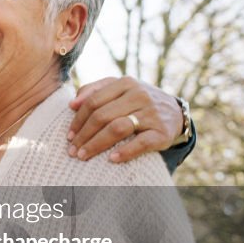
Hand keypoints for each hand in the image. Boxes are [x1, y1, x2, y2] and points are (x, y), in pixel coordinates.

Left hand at [67, 76, 182, 162]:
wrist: (175, 112)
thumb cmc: (138, 102)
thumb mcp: (120, 89)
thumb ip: (94, 90)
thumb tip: (72, 104)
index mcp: (125, 83)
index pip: (93, 101)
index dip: (78, 120)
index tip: (69, 135)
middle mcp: (139, 95)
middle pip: (102, 116)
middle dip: (83, 135)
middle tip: (72, 150)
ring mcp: (151, 113)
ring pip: (117, 128)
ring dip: (97, 144)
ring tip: (84, 155)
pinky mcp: (162, 132)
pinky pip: (141, 143)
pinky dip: (125, 152)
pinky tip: (111, 159)